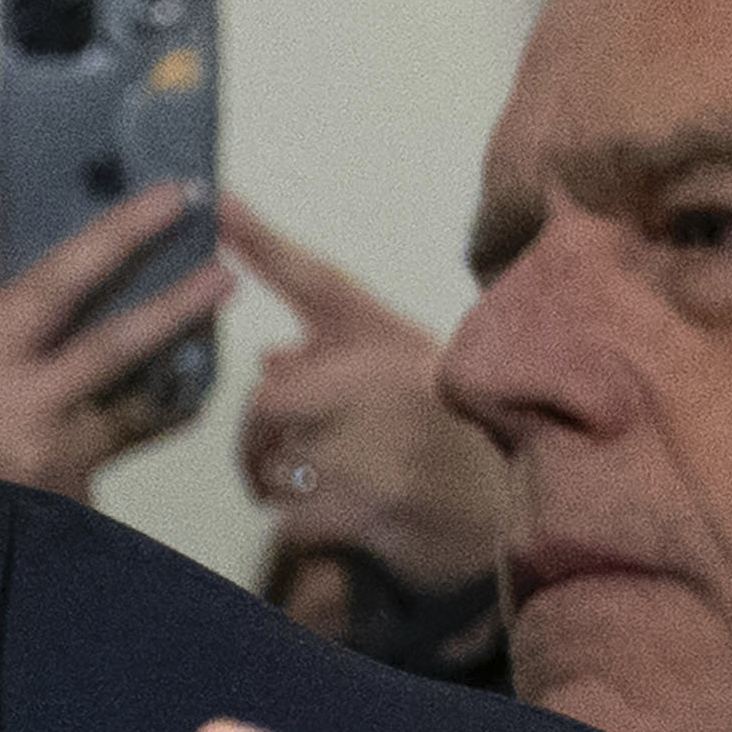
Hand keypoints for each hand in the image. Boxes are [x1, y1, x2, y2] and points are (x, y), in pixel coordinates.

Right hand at [0, 98, 232, 497]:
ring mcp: (23, 415)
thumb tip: (76, 229)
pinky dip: (175, 396)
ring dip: (172, 308)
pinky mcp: (66, 461)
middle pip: (52, 285)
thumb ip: (4, 313)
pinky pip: (138, 418)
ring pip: (109, 349)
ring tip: (222, 277)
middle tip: (177, 194)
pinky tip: (210, 375)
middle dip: (117, 234)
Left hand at [228, 207, 506, 595]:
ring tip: (335, 492)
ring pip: (272, 465)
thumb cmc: (456, 442)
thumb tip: (269, 361)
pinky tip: (344, 525)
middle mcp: (380, 384)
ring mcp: (374, 447)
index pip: (316, 283)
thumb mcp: (409, 378)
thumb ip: (336, 360)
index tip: (218, 201)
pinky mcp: (369, 508)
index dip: (261, 240)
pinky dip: (302, 529)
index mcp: (390, 344)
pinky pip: (289, 518)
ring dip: (284, 487)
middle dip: (255, 442)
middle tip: (272, 463)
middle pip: (264, 402)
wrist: (513, 522)